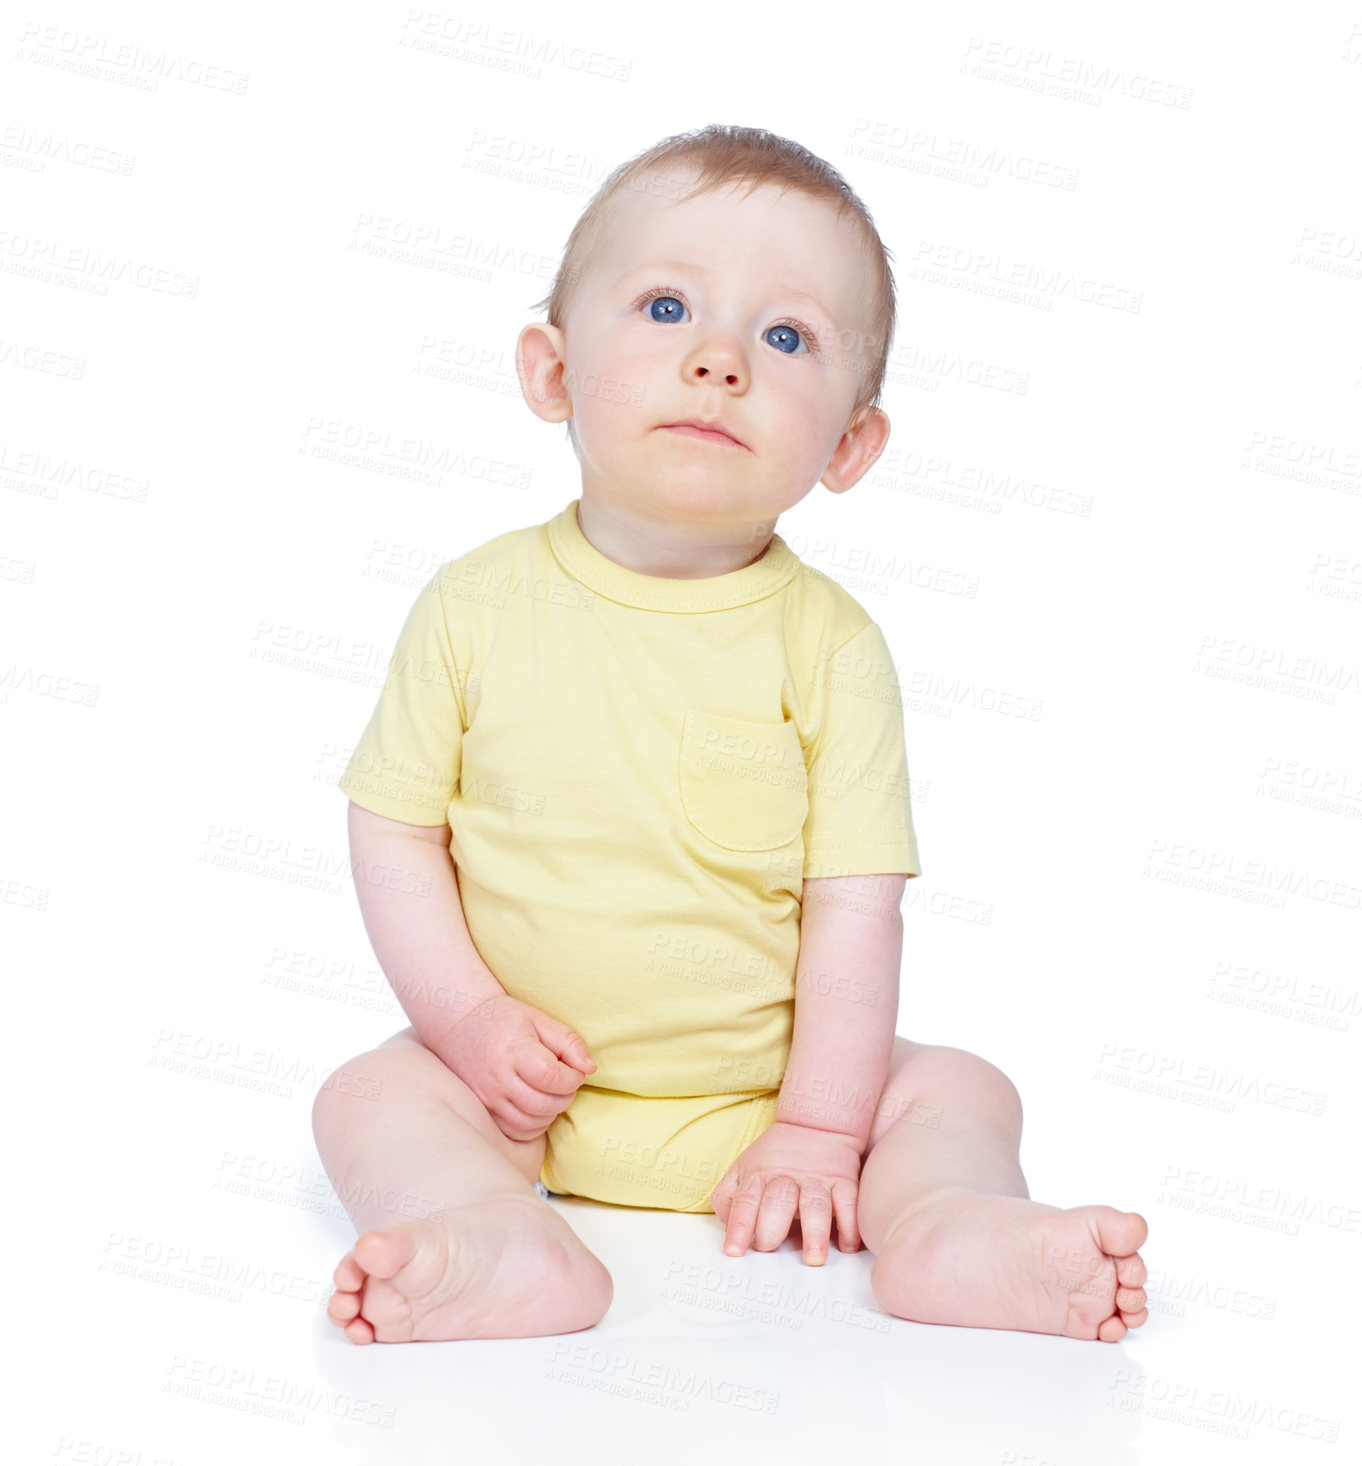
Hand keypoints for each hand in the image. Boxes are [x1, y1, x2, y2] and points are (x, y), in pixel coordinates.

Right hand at [432, 993, 595, 1142]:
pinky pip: (515, 1132)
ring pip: (531, 1122)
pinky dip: (533, 1125)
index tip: (574, 1071)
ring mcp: (487, 1097)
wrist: (460, 1025)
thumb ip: (568, 1042)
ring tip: (551, 1092)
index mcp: (514, 1049)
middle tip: (565, 1082)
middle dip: (565, 1096)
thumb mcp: (539, 1020)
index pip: (551, 1077)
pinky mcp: (482, 1110)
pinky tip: (536, 1107)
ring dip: (551, 1112)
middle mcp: (497, 1077)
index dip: (572, 1078)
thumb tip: (589, 1068)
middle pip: (544, 1104)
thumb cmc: (504, 1020)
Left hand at [710, 1121, 863, 1265]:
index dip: (739, 1226)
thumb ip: (729, 1197)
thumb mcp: (744, 1168)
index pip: (745, 1201)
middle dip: (771, 1226)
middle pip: (778, 1202)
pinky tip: (847, 1244)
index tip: (734, 1250)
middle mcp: (787, 1178)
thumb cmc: (775, 1158)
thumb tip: (727, 1228)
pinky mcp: (844, 1181)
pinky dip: (850, 1223)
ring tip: (814, 1257)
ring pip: (815, 1204)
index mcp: (759, 1176)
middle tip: (768, 1248)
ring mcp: (817, 1180)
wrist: (815, 1125)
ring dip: (814, 1231)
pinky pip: (849, 1202)